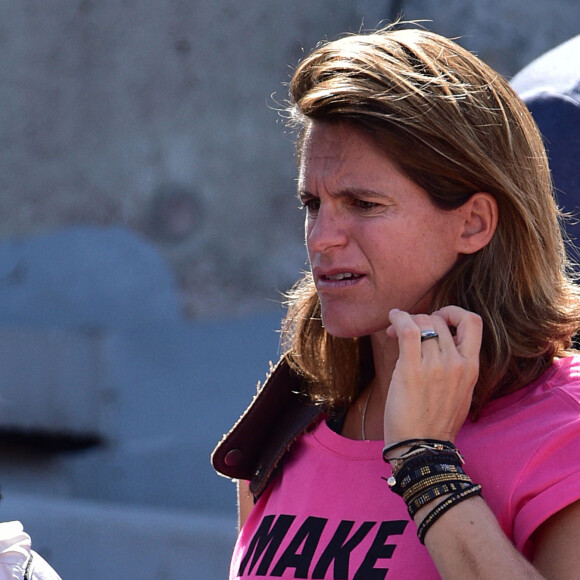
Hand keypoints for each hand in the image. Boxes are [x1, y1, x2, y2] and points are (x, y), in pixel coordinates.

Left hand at [383, 306, 481, 445]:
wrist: (422, 447)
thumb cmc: (435, 422)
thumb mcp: (459, 392)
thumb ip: (454, 366)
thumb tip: (437, 344)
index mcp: (471, 367)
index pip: (473, 322)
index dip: (453, 313)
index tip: (437, 320)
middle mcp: (457, 362)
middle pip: (438, 320)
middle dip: (420, 319)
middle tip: (405, 331)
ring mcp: (436, 365)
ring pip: (422, 322)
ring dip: (405, 320)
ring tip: (394, 329)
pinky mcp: (412, 370)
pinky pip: (407, 330)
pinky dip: (398, 318)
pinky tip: (391, 320)